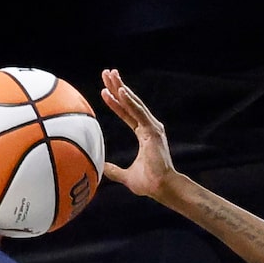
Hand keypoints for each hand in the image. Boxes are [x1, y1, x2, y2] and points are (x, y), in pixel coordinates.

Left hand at [99, 73, 178, 198]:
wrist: (162, 189)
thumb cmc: (150, 184)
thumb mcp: (127, 176)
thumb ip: (114, 170)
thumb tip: (101, 167)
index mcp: (145, 135)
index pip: (127, 115)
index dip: (116, 103)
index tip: (105, 91)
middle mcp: (150, 128)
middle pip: (130, 104)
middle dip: (118, 87)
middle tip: (107, 73)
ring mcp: (152, 128)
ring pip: (134, 104)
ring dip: (121, 88)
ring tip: (111, 75)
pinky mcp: (153, 132)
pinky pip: (139, 113)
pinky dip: (130, 102)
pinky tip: (120, 90)